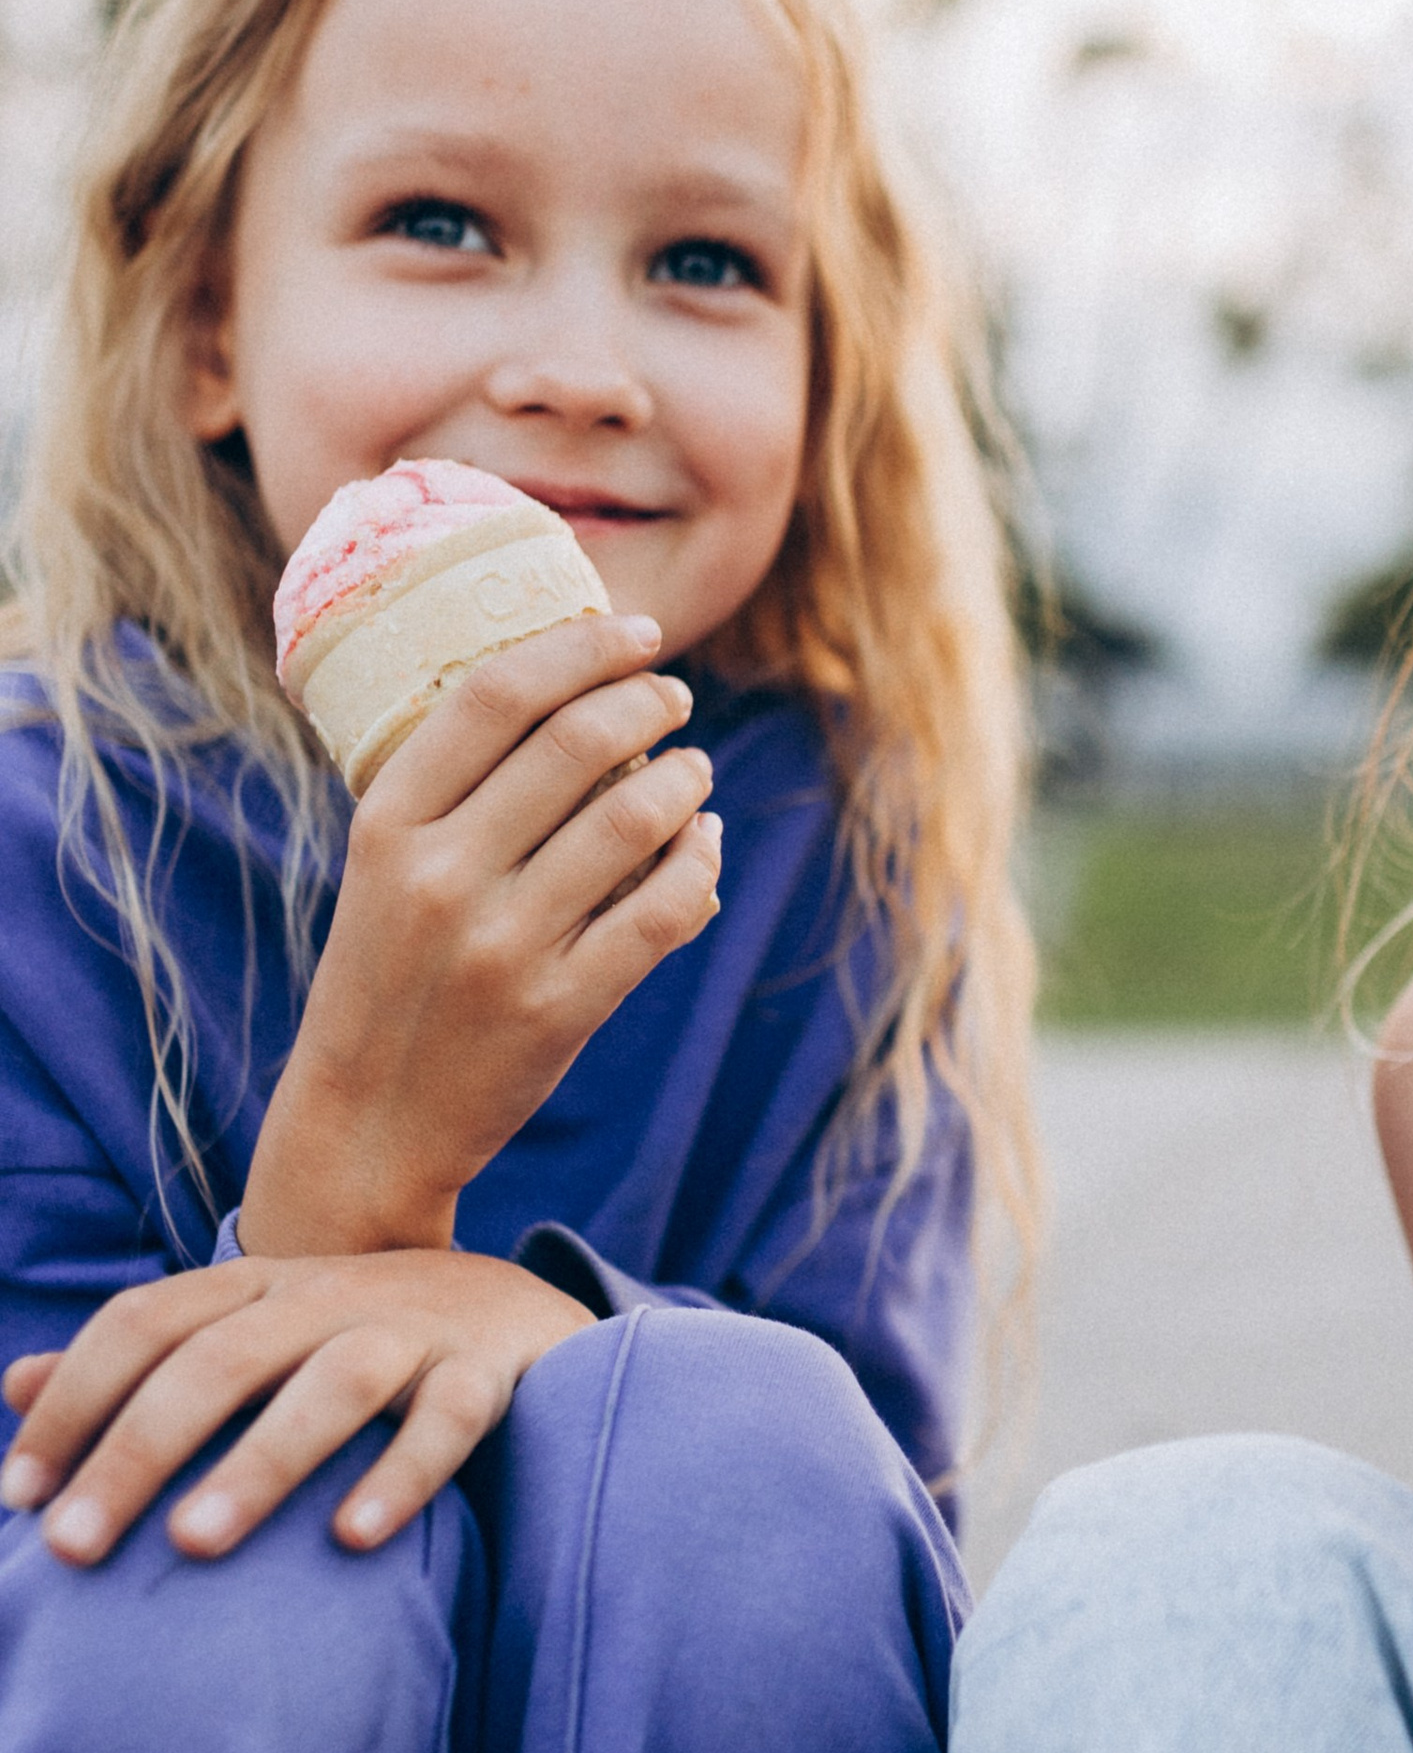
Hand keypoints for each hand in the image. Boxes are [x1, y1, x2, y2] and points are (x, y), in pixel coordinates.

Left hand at [0, 1249, 593, 1564]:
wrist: (518, 1306)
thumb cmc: (353, 1337)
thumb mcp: (247, 1332)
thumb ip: (141, 1361)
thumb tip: (14, 1388)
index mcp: (254, 1286)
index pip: (142, 1324)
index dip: (73, 1402)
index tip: (18, 1496)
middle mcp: (325, 1297)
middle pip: (218, 1361)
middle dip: (138, 1451)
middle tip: (72, 1547)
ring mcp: (410, 1329)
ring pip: (328, 1386)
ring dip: (257, 1463)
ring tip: (193, 1543)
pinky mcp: (485, 1372)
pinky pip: (446, 1421)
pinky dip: (401, 1475)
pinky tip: (351, 1537)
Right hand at [245, 610, 721, 1255]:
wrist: (368, 1120)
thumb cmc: (388, 973)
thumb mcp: (383, 869)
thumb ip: (451, 790)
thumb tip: (572, 691)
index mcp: (387, 824)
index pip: (495, 694)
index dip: (581, 646)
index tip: (636, 631)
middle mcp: (440, 876)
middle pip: (576, 744)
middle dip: (648, 703)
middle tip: (674, 698)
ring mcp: (502, 946)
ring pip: (633, 821)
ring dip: (684, 780)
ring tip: (694, 770)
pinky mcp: (559, 1008)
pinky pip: (662, 910)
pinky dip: (700, 863)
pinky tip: (705, 843)